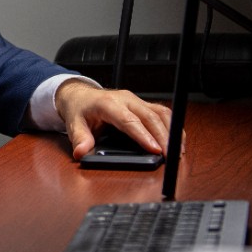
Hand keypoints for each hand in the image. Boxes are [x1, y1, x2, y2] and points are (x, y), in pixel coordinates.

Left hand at [54, 80, 174, 159]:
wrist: (81, 95)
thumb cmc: (80, 109)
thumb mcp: (74, 124)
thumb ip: (79, 139)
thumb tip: (81, 152)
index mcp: (107, 103)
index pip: (129, 120)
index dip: (143, 135)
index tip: (156, 150)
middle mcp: (125, 99)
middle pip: (150, 117)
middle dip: (164, 137)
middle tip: (172, 157)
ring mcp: (136, 100)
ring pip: (160, 113)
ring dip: (171, 131)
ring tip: (177, 152)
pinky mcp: (143, 104)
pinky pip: (161, 113)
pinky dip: (171, 126)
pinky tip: (175, 140)